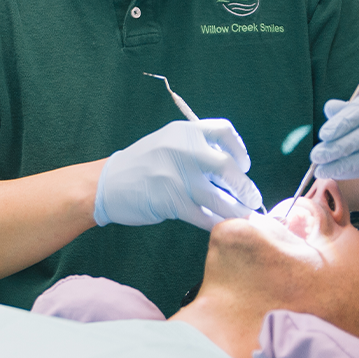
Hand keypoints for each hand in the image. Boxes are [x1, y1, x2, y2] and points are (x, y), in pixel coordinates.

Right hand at [94, 119, 262, 230]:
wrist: (106, 183)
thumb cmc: (142, 164)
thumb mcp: (167, 142)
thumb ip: (195, 148)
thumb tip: (233, 168)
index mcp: (183, 131)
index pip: (223, 131)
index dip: (239, 149)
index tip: (243, 165)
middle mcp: (183, 150)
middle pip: (229, 167)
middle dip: (245, 187)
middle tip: (252, 199)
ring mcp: (178, 177)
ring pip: (221, 198)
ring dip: (237, 210)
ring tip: (244, 217)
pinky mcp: (173, 203)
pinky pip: (205, 216)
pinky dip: (216, 222)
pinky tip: (220, 225)